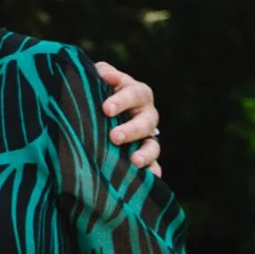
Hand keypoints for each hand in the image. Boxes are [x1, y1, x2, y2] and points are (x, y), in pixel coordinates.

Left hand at [92, 61, 162, 175]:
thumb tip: (104, 74)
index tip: (106, 109)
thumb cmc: (100, 93)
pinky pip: (154, 166)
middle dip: (131, 130)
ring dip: (146, 154)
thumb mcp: (100, 80)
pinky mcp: (146, 157)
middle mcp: (146, 115)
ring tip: (135, 162)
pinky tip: (148, 179)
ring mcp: (147, 137)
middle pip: (146, 122)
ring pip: (153, 146)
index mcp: (137, 93)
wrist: (102, 113)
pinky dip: (153, 173)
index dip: (122, 100)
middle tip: (114, 137)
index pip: (134, 93)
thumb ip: (101, 73)